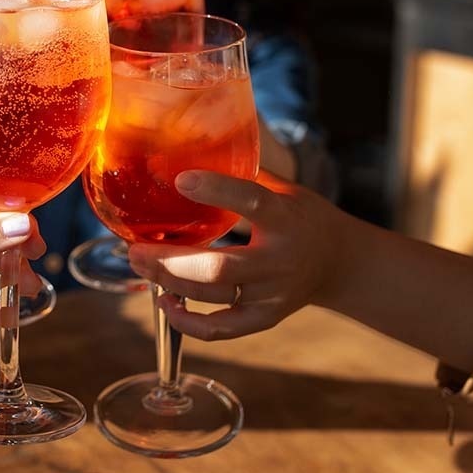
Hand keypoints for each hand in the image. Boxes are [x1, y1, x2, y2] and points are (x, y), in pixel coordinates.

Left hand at [127, 169, 343, 340]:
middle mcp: (279, 260)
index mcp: (285, 218)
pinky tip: (165, 300)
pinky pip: (219, 330)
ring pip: (212, 296)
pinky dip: (186, 322)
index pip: (252, 201)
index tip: (180, 179)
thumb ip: (244, 172)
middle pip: (219, 268)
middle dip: (169, 261)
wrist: (338, 263)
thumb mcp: (283, 188)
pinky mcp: (264, 319)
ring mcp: (272, 295)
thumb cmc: (301, 217)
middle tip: (134, 248)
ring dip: (168, 282)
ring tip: (140, 263)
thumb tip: (193, 143)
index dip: (216, 191)